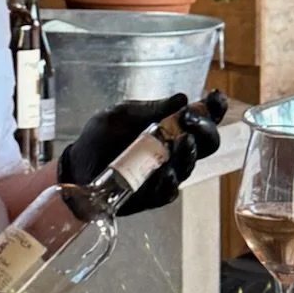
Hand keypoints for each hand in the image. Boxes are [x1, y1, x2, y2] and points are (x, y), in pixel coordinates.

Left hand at [57, 91, 225, 215]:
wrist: (78, 164)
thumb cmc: (102, 136)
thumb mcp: (122, 115)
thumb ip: (151, 109)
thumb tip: (182, 98)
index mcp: (171, 128)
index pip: (202, 119)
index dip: (214, 110)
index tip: (215, 98)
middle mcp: (174, 151)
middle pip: (206, 144)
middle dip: (204, 130)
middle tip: (190, 119)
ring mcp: (167, 174)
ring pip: (189, 167)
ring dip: (189, 154)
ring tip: (185, 141)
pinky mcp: (154, 195)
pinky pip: (168, 191)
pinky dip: (169, 181)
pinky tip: (166, 172)